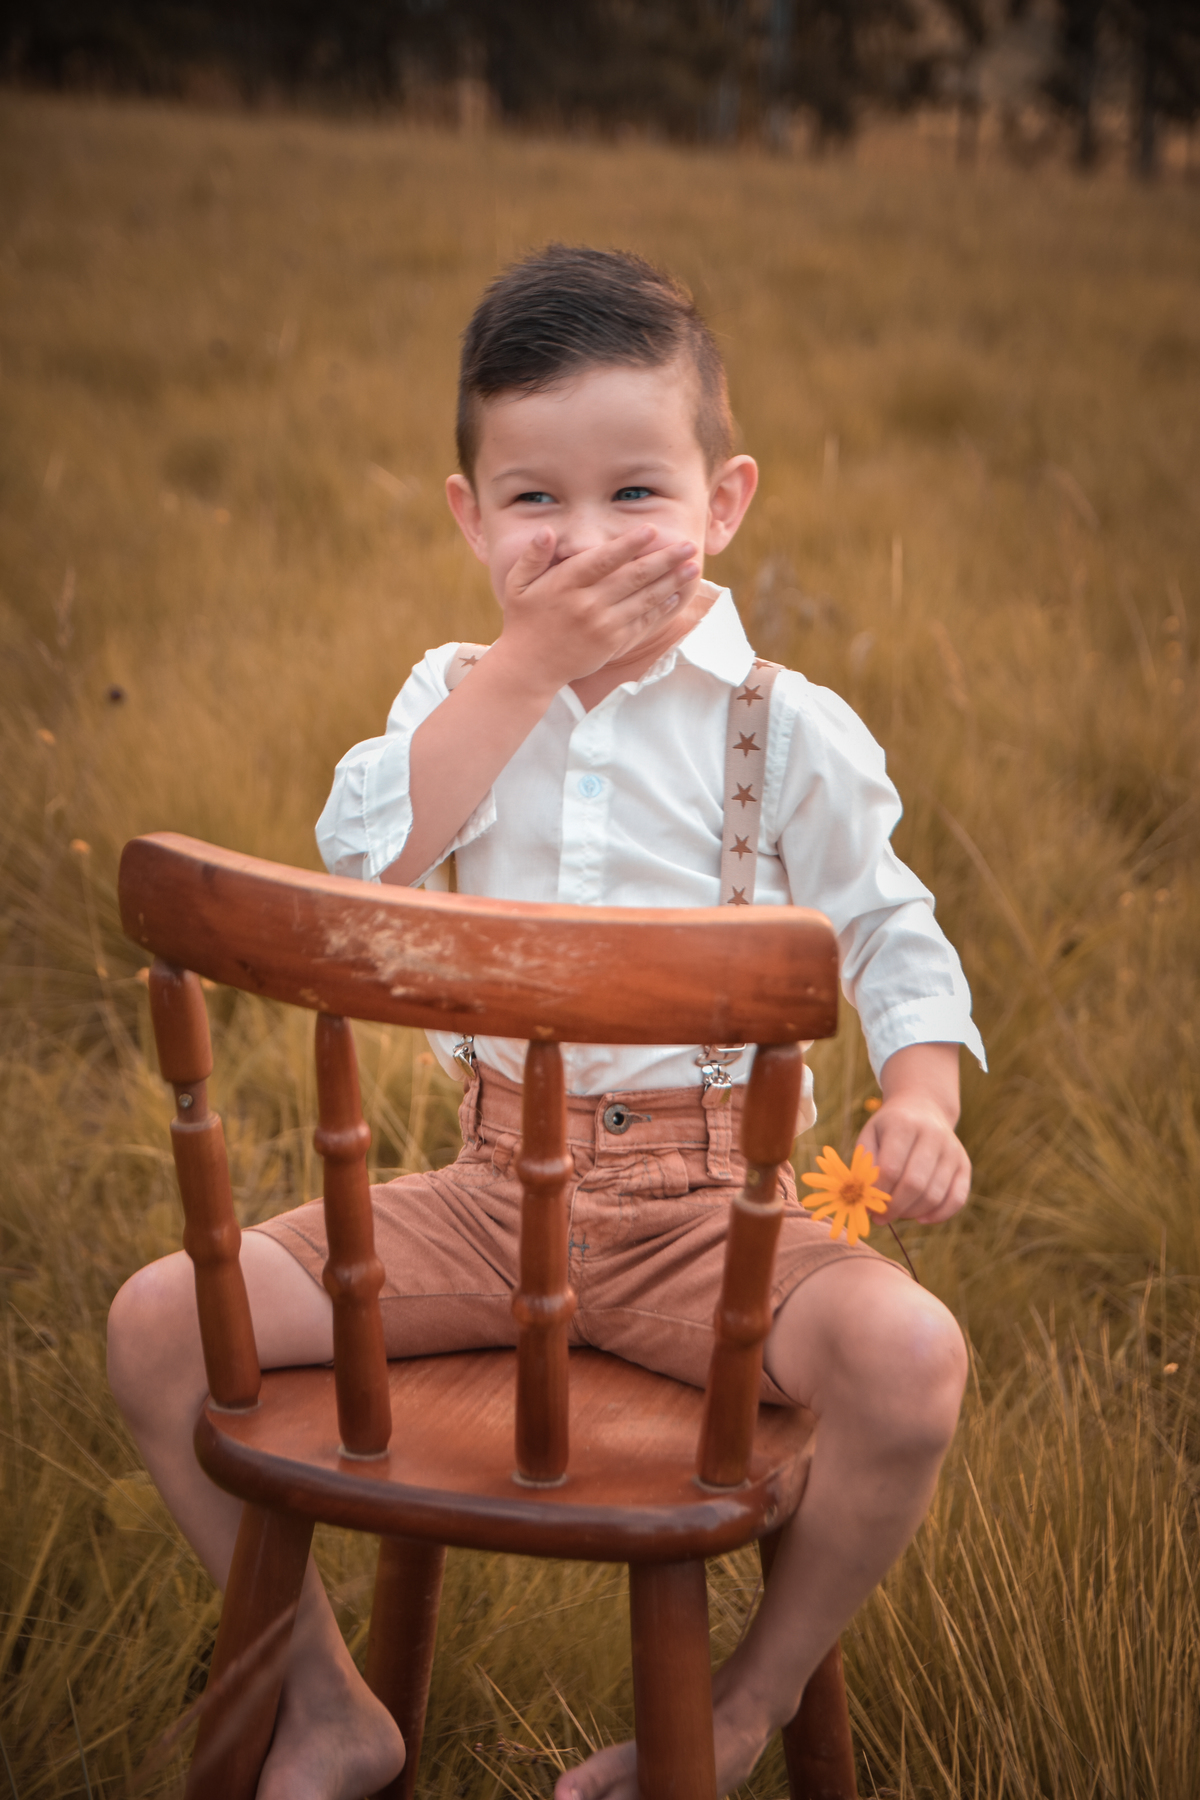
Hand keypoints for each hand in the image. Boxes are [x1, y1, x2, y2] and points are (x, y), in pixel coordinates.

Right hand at [495, 525, 699, 693]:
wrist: (529, 667)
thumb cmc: (524, 621)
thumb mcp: (518, 584)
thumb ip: (533, 556)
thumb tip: (548, 531)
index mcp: (565, 584)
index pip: (602, 560)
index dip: (629, 545)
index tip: (651, 531)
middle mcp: (587, 604)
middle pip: (632, 577)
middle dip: (664, 560)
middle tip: (688, 545)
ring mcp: (602, 626)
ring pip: (643, 600)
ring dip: (671, 582)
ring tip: (692, 568)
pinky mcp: (612, 644)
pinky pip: (642, 623)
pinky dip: (661, 609)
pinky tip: (676, 596)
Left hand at [856, 1043, 970, 1224]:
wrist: (922, 1107)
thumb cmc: (888, 1128)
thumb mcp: (870, 1136)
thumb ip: (866, 1166)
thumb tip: (866, 1201)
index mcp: (903, 1124)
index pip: (891, 1168)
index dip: (878, 1193)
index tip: (867, 1206)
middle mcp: (932, 1134)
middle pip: (915, 1184)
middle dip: (895, 1208)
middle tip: (881, 1218)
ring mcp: (952, 1150)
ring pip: (935, 1195)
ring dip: (913, 1213)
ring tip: (897, 1214)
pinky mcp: (964, 1164)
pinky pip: (957, 1198)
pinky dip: (939, 1215)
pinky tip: (921, 1218)